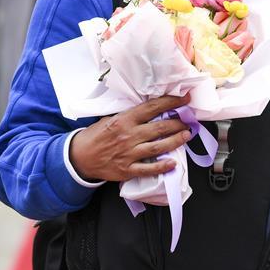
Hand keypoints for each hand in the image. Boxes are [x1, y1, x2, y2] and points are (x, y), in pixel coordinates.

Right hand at [68, 94, 192, 182]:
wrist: (80, 157)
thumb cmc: (96, 135)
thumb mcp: (111, 118)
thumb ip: (130, 116)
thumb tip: (152, 109)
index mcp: (125, 119)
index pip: (153, 108)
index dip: (172, 102)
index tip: (185, 99)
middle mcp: (129, 135)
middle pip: (160, 128)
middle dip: (178, 123)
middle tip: (189, 120)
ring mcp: (129, 153)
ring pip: (158, 147)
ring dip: (176, 141)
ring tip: (186, 135)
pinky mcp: (127, 170)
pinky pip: (148, 169)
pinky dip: (162, 167)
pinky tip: (173, 163)